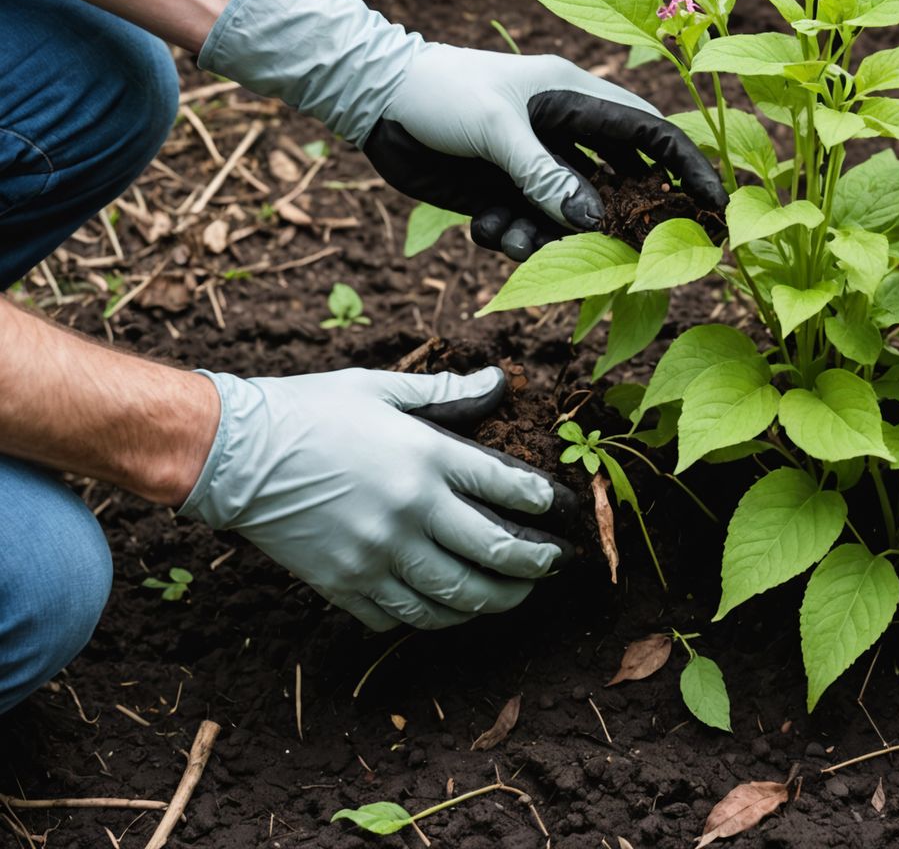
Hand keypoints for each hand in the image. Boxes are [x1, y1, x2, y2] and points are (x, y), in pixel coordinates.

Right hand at [181, 366, 568, 630]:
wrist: (235, 451)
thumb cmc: (310, 409)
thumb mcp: (381, 388)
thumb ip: (446, 391)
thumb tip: (498, 380)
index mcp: (425, 456)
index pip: (508, 486)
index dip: (545, 502)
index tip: (562, 510)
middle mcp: (410, 511)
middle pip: (495, 554)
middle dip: (537, 564)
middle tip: (556, 564)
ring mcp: (377, 555)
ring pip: (455, 598)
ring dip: (495, 601)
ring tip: (514, 595)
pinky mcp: (345, 584)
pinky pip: (401, 618)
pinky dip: (431, 618)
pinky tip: (446, 608)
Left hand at [362, 44, 728, 258]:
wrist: (372, 101)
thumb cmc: (438, 93)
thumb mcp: (495, 129)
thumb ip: (545, 175)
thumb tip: (594, 222)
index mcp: (576, 98)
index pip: (650, 132)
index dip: (687, 167)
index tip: (716, 206)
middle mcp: (565, 134)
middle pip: (617, 186)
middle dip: (615, 224)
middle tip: (619, 259)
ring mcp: (536, 166)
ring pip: (569, 220)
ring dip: (545, 239)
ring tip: (504, 230)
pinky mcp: (506, 192)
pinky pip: (529, 231)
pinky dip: (510, 240)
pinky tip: (480, 227)